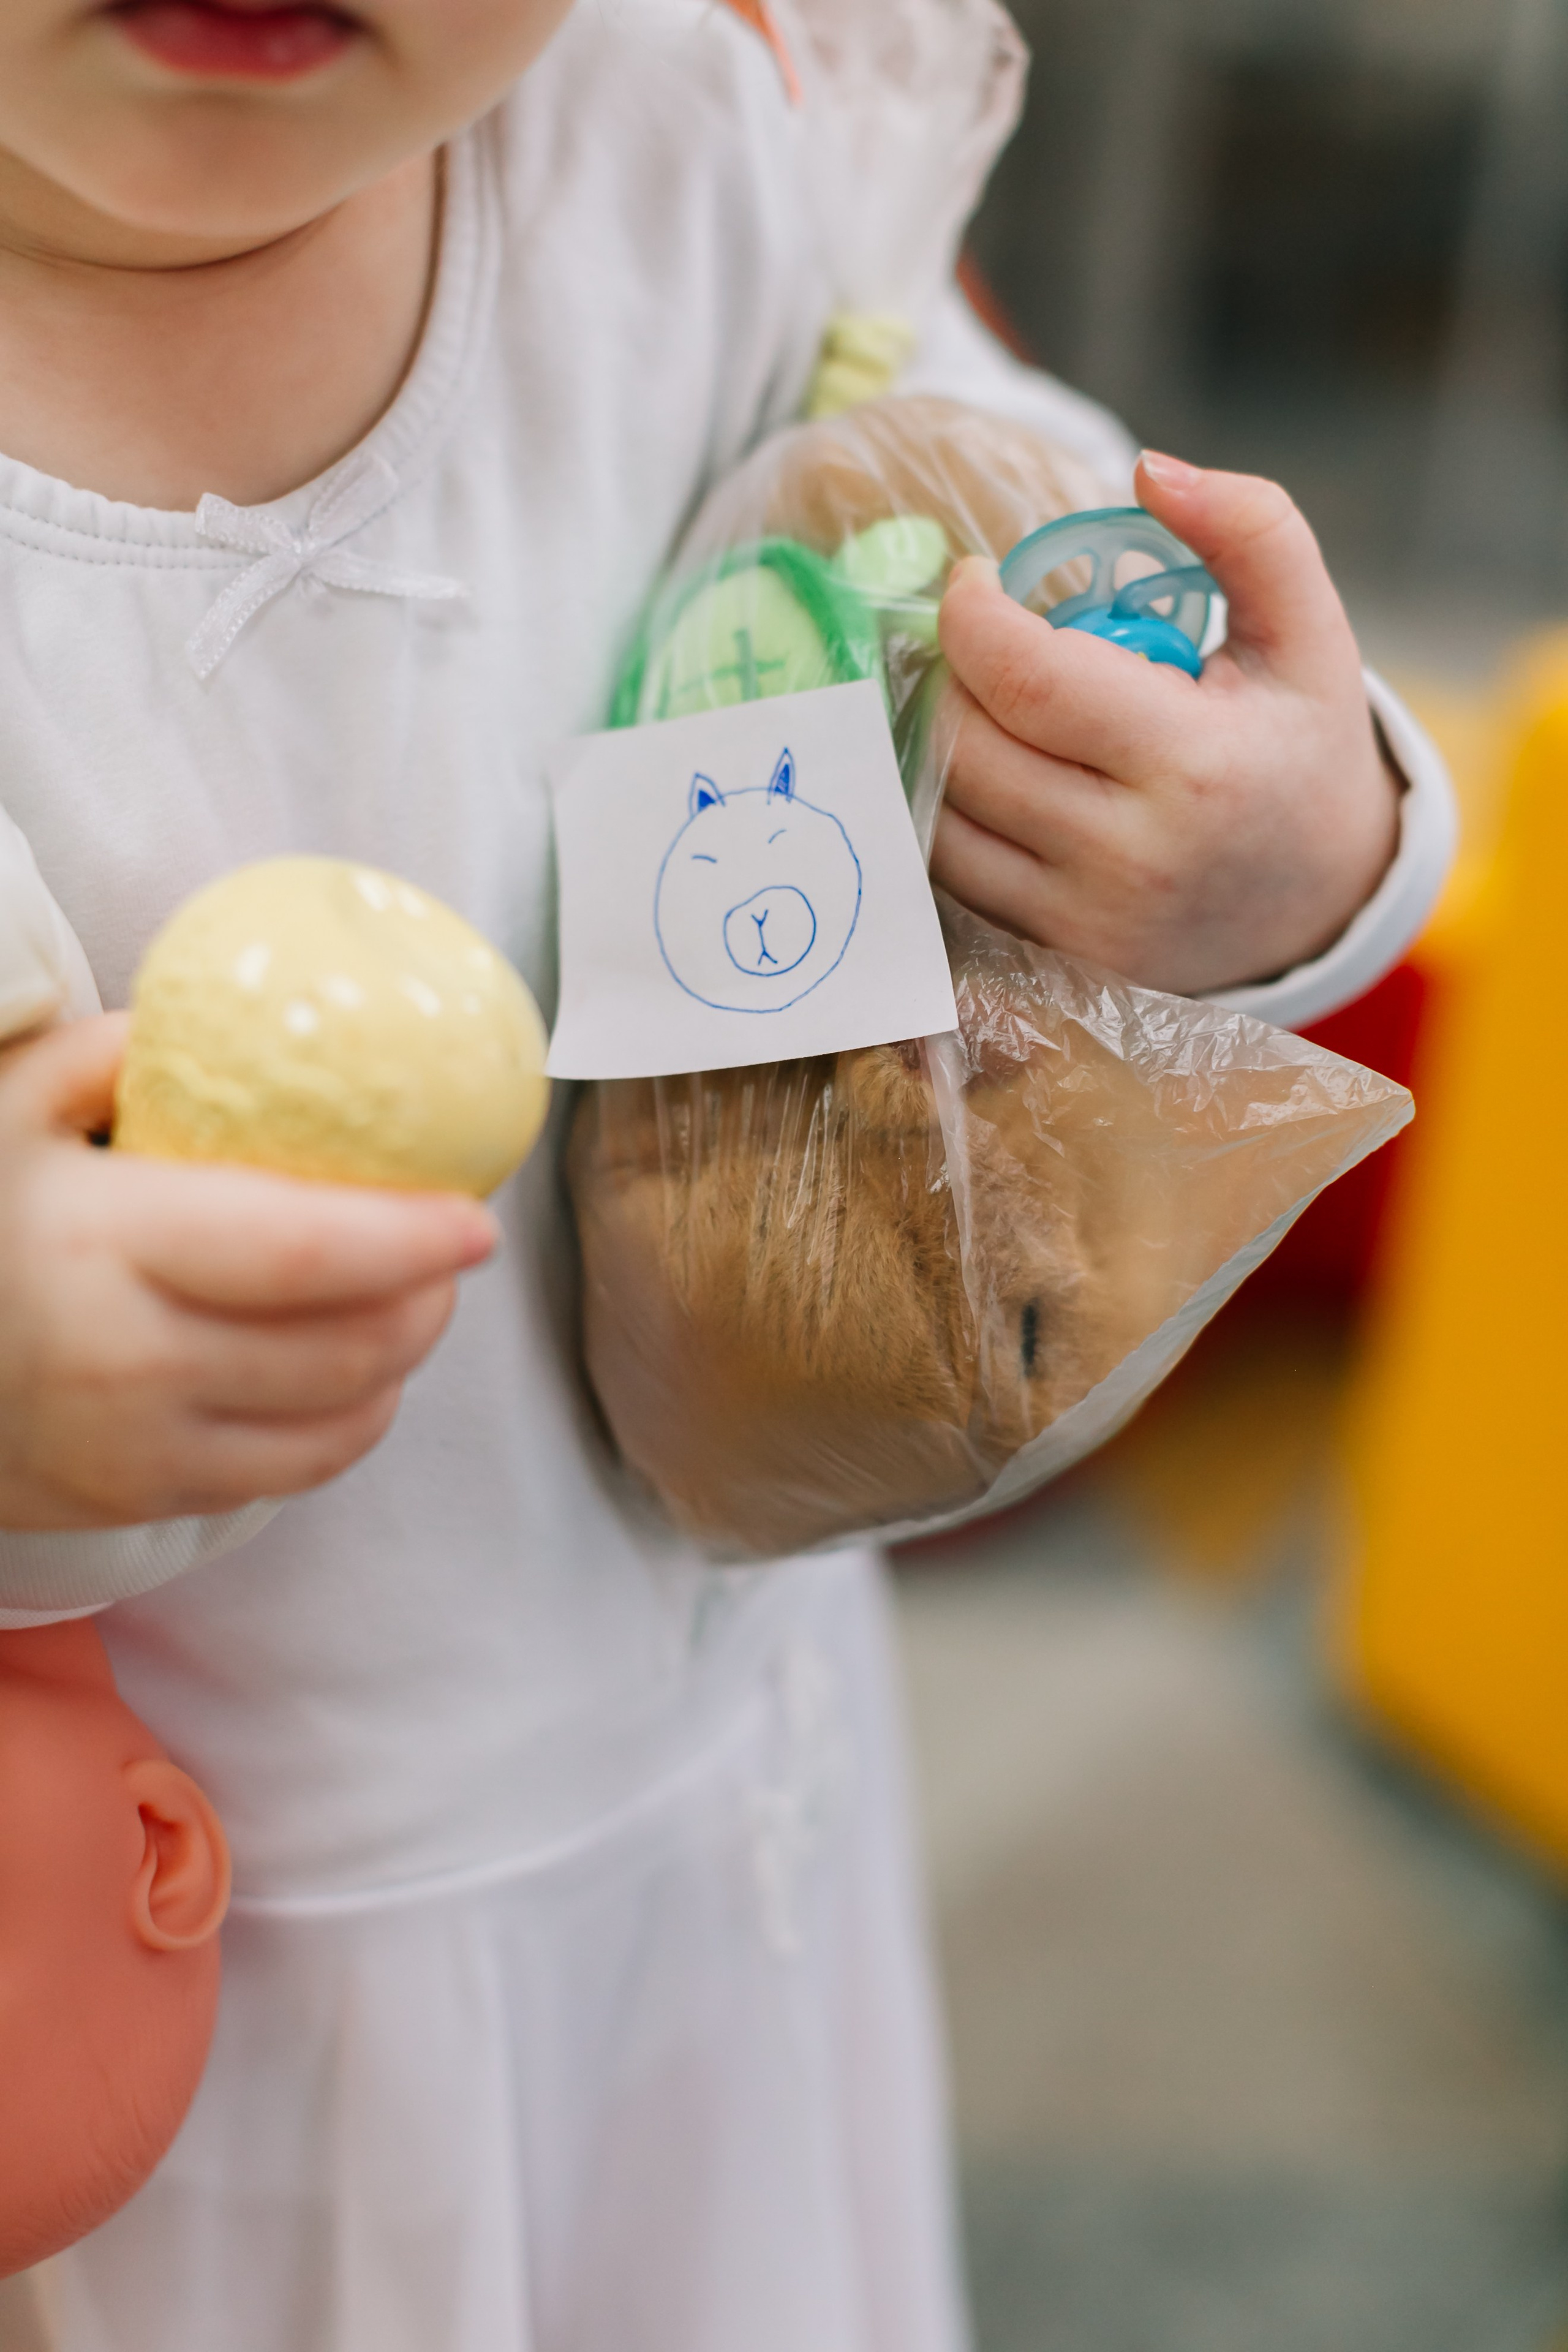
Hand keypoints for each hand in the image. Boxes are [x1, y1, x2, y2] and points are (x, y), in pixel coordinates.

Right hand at [0, 1016, 495, 1531]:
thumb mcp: (5, 1110)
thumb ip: (107, 1055)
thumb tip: (220, 1026)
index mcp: (106, 1245)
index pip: (305, 1255)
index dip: (410, 1240)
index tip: (476, 1217)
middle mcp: (131, 1362)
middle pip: (344, 1346)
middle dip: (427, 1298)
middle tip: (452, 1247)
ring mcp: (138, 1448)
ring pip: (336, 1420)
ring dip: (401, 1358)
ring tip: (415, 1299)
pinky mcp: (140, 1500)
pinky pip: (290, 1473)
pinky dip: (350, 1419)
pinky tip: (353, 1369)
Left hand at [930, 452, 1400, 996]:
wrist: (1317, 904)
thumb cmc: (1299, 749)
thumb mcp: (1307, 631)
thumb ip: (1251, 529)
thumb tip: (1149, 467)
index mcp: (1192, 763)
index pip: (1027, 679)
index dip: (971, 616)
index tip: (973, 583)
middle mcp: (1128, 855)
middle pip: (965, 747)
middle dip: (946, 676)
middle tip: (971, 641)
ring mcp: (1084, 921)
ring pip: (940, 817)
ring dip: (932, 744)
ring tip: (975, 702)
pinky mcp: (1053, 957)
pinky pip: (949, 877)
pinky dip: (944, 814)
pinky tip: (981, 774)